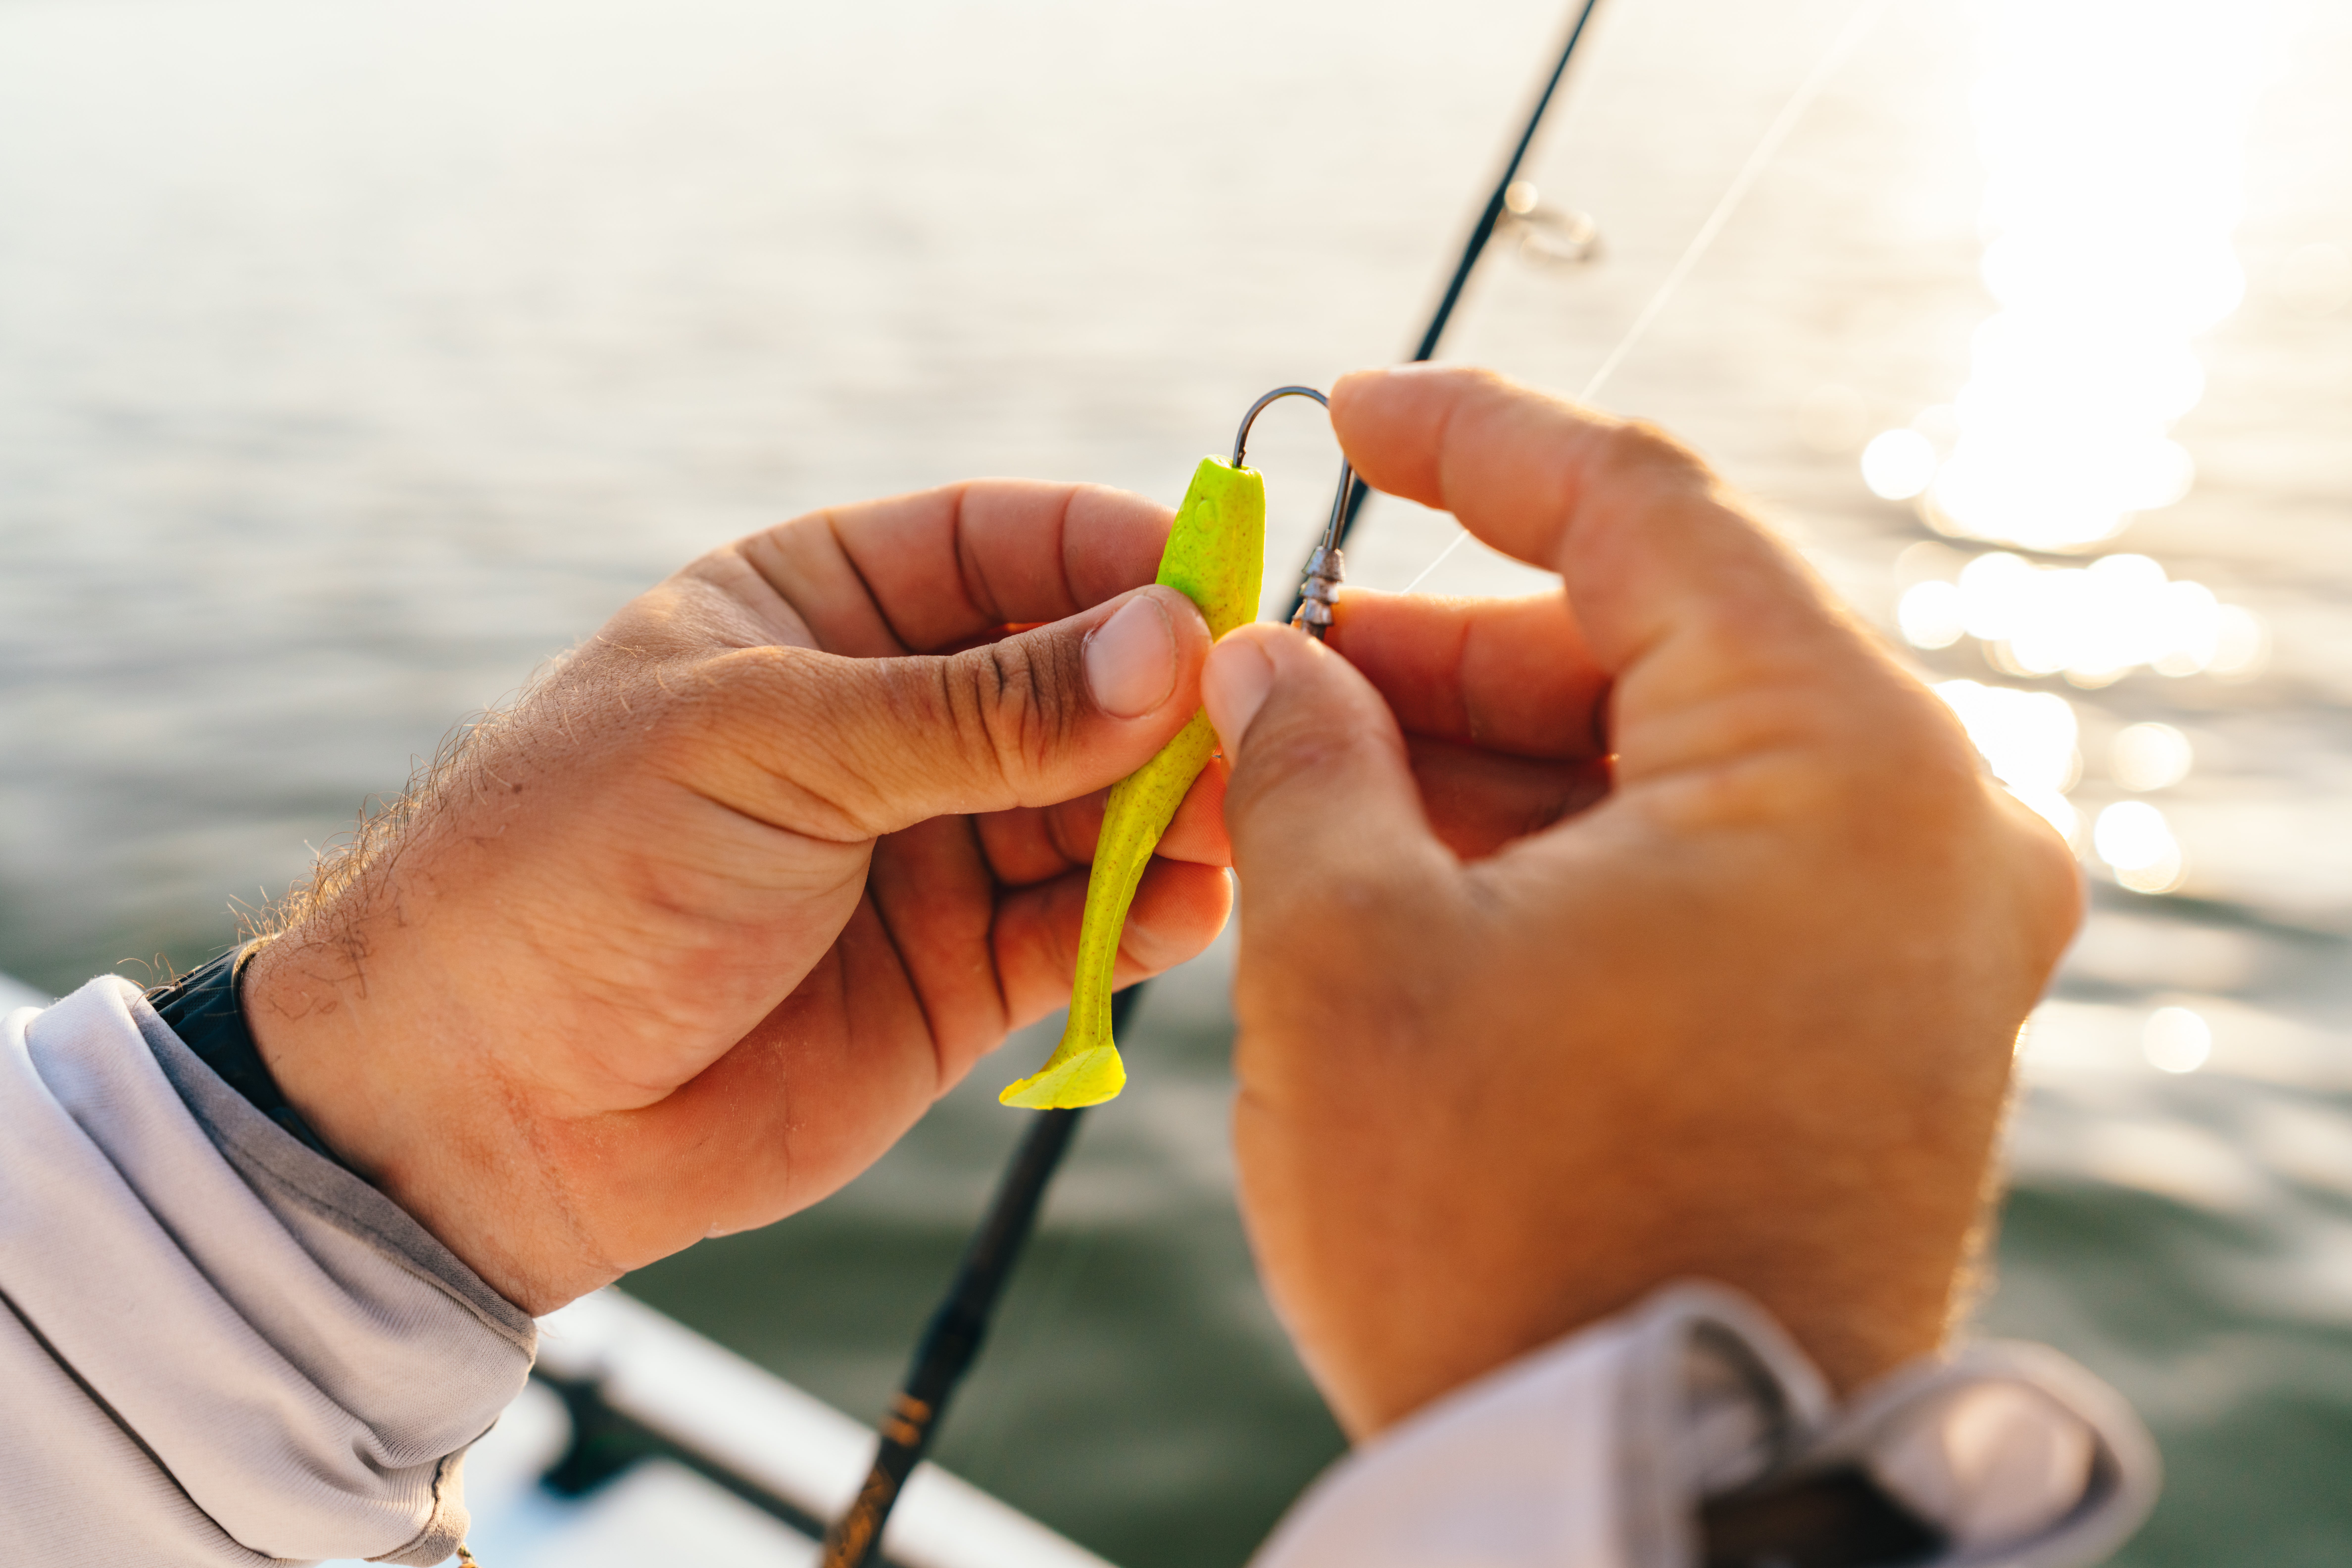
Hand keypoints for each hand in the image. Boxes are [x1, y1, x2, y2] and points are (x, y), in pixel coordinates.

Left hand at [245, 481, 1230, 1312]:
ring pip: (1103, 805)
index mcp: (822, 613)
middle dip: (1168, 693)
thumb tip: (1165, 645)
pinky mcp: (962, 974)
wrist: (476, 1097)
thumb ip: (976, 713)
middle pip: (1080, 677)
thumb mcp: (765, 747)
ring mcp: (935, 849)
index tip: (1225, 579)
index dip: (1120, 555)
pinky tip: (1187, 905)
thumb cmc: (575, 870)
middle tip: (1257, 717)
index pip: (1007, 546)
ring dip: (1176, 807)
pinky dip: (1147, 916)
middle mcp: (894, 721)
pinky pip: (1086, 927)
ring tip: (1235, 815)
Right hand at [1204, 366, 2078, 1437]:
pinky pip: (1707, 865)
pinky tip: (1409, 855)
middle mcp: (1932, 827)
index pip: (1642, 507)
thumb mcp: (1349, 953)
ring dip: (1487, 756)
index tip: (1352, 410)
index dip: (1474, 439)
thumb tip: (1266, 659)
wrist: (1636, 1497)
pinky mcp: (1878, 1015)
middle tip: (1275, 654)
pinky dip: (1561, 846)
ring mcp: (1922, 932)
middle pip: (1656, 645)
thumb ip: (1302, 753)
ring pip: (1672, 762)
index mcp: (1845, 766)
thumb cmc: (1496, 1232)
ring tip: (1309, 764)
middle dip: (1444, 643)